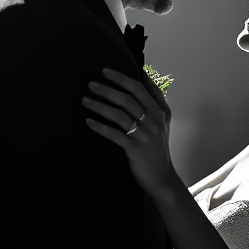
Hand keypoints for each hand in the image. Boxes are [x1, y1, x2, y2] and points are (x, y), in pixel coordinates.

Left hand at [84, 68, 179, 196]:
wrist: (162, 177)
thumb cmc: (158, 146)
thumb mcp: (164, 120)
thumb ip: (156, 98)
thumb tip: (144, 74)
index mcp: (159, 111)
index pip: (139, 89)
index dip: (121, 78)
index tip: (105, 71)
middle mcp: (153, 120)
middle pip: (127, 99)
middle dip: (107, 89)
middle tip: (91, 84)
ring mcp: (145, 135)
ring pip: (119, 115)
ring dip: (100, 106)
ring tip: (85, 100)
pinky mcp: (135, 149)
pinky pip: (114, 135)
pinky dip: (100, 127)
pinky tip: (88, 122)